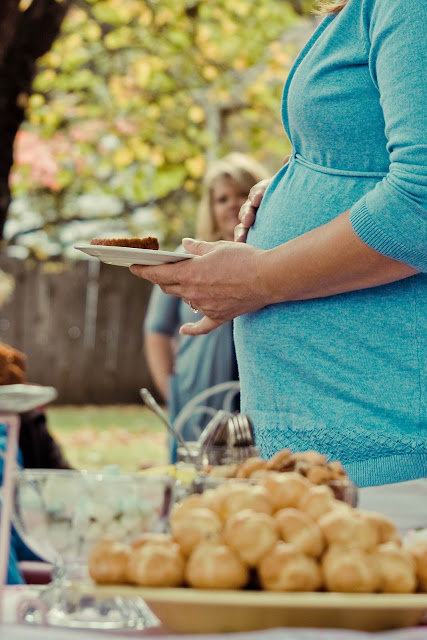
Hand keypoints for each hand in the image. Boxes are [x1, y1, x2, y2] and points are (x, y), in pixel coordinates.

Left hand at [130, 238, 266, 334]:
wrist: (268, 278)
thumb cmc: (244, 258)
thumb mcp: (218, 247)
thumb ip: (198, 247)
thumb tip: (184, 245)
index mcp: (190, 273)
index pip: (157, 274)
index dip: (142, 270)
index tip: (132, 266)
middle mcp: (193, 293)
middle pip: (168, 287)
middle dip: (160, 279)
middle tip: (156, 271)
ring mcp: (205, 307)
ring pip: (184, 301)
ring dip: (180, 292)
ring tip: (182, 282)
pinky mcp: (219, 317)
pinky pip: (202, 327)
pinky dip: (191, 329)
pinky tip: (184, 329)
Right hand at [234, 156, 290, 242]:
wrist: (296, 216)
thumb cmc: (294, 196)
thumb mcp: (294, 185)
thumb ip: (290, 171)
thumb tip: (289, 156)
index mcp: (265, 191)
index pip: (259, 191)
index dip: (258, 195)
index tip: (258, 200)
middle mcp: (255, 205)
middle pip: (247, 208)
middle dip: (247, 213)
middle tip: (249, 220)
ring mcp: (252, 221)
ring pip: (242, 224)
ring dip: (240, 231)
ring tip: (241, 240)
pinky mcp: (252, 234)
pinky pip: (244, 237)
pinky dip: (242, 241)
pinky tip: (242, 248)